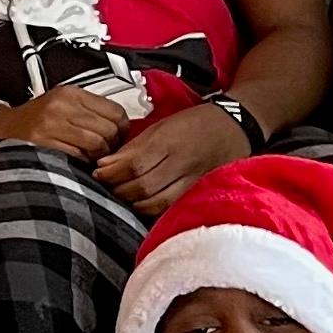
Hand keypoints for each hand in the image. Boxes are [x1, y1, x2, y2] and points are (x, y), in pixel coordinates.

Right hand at [0, 83, 130, 161]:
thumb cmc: (31, 122)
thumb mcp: (61, 105)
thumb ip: (90, 111)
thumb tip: (123, 128)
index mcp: (69, 93)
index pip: (115, 111)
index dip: (121, 129)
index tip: (116, 137)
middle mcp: (61, 106)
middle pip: (109, 130)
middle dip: (111, 146)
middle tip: (103, 151)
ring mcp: (51, 125)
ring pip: (97, 145)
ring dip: (96, 157)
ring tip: (87, 157)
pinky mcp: (44, 144)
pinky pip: (79, 157)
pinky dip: (81, 163)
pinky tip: (74, 162)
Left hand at [95, 102, 252, 213]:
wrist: (233, 127)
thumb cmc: (196, 123)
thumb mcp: (161, 126)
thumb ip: (134, 146)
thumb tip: (106, 163)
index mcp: (169, 141)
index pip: (134, 164)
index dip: (111, 172)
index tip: (98, 171)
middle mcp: (182, 163)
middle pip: (143, 186)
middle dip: (119, 189)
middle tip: (106, 185)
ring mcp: (192, 180)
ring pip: (156, 202)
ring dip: (133, 202)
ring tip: (122, 195)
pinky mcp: (198, 192)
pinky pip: (171, 207)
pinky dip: (152, 210)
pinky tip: (141, 204)